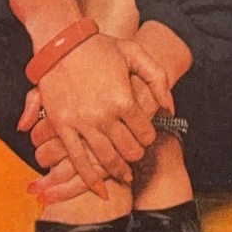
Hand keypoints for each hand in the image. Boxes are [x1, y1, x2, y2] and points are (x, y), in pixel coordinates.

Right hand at [16, 33, 169, 199]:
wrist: (62, 42)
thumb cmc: (100, 46)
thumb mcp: (134, 53)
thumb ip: (157, 78)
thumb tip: (169, 106)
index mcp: (123, 99)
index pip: (145, 132)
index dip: (148, 136)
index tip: (146, 135)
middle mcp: (104, 116)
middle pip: (128, 149)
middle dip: (136, 154)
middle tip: (136, 153)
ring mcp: (83, 124)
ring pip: (106, 158)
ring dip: (118, 170)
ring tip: (125, 173)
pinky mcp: (63, 127)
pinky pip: (77, 159)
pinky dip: (89, 178)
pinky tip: (100, 189)